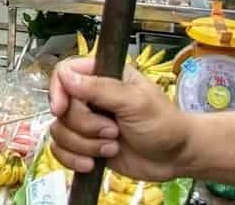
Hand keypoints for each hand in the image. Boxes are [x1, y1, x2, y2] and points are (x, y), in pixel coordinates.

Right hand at [48, 57, 193, 181]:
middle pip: (62, 108)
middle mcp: (90, 97)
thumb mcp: (136, 102)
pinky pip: (60, 151)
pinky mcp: (85, 144)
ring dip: (85, 145)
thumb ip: (101, 88)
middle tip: (113, 131)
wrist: (175, 158)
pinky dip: (73, 160)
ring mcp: (87, 122)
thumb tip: (67, 77)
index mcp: (102, 75)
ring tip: (112, 146)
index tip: (61, 108)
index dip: (58, 90)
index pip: (64, 72)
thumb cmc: (164, 124)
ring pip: (60, 131)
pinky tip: (93, 163)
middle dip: (85, 126)